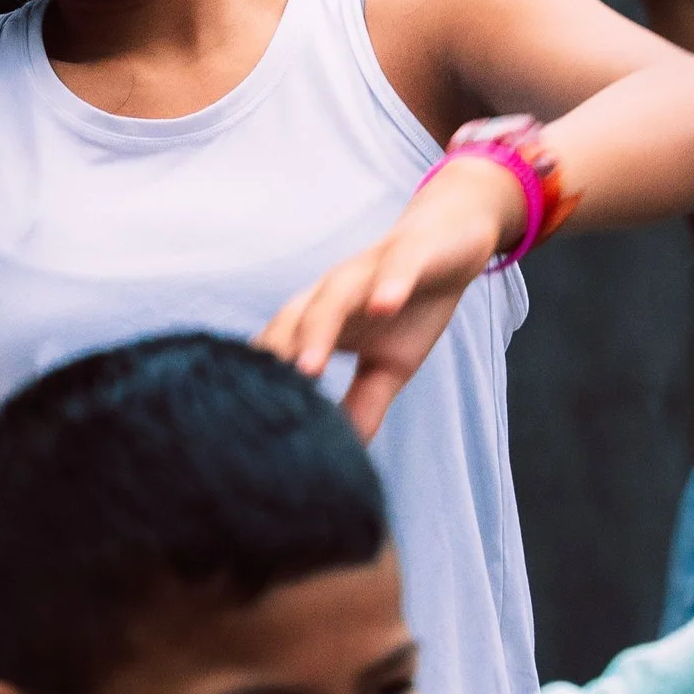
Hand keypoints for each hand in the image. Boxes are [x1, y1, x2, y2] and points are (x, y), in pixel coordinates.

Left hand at [259, 157, 517, 439]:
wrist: (454, 238)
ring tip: (310, 366)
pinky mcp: (411, 251)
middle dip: (276, 360)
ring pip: (335, 295)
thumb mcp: (391, 365)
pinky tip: (384, 304)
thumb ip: (363, 404)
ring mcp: (371, 269)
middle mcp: (336, 292)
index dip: (261, 384)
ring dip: (319, 327)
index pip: (281, 350)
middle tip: (261, 402)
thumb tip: (345, 455)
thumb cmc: (412, 305)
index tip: (240, 427)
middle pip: (294, 321)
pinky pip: (397, 266)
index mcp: (323, 319)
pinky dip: (389, 284)